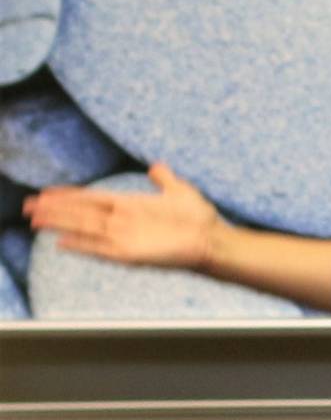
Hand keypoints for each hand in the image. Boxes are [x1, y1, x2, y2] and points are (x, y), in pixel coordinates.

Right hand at [22, 162, 219, 268]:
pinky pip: (99, 249)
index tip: (47, 192)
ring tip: (34, 220)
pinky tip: (61, 243)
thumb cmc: (200, 218)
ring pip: (83, 228)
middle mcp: (122, 221)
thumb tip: (156, 166)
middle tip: (27, 207)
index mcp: (129, 204)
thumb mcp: (179, 191)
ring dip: (58, 224)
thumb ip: (163, 179)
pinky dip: (81, 246)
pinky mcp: (130, 254)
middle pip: (80, 213)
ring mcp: (124, 237)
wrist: (213, 239)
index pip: (91, 198)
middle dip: (54, 209)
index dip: (69, 195)